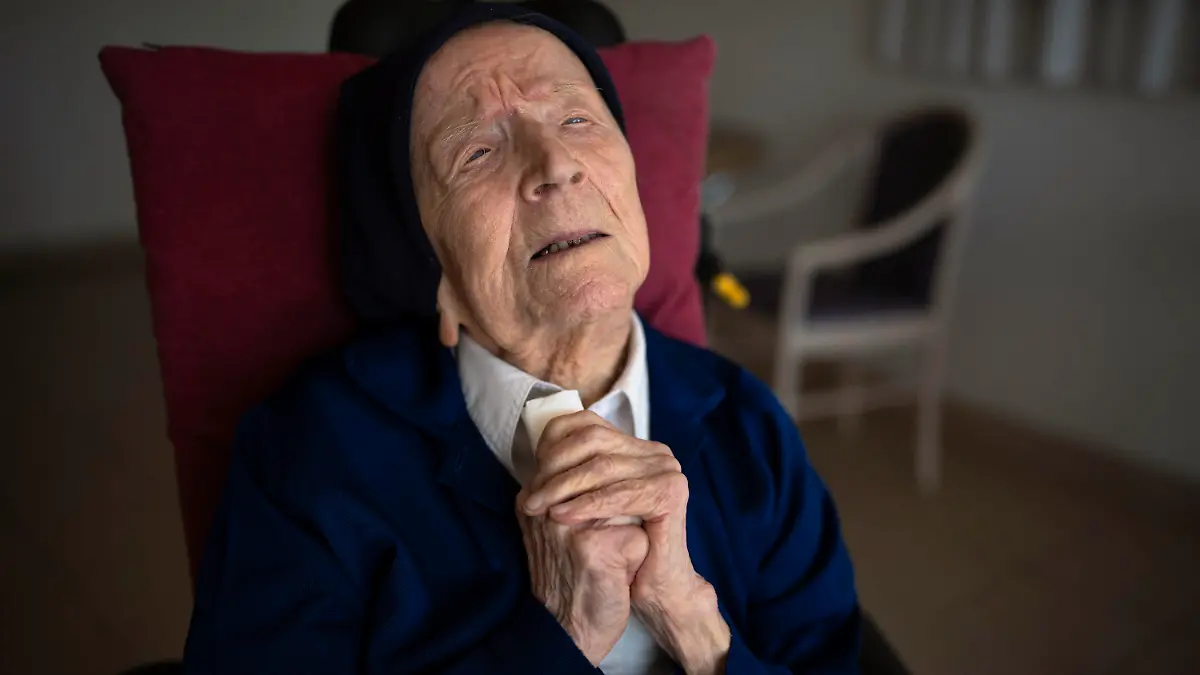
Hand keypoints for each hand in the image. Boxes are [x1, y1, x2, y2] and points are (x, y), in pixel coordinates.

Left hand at [523, 412, 730, 674]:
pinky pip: (620, 494)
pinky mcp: (671, 492)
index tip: (531, 472)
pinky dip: (588, 504)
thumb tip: (535, 453)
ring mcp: (666, 469)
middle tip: (531, 498)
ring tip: (539, 508)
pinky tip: (563, 516)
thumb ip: (570, 474)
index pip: (586, 423)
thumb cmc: (614, 549)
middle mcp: (655, 452)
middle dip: (554, 468)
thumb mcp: (587, 503)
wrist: (650, 590)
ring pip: (602, 466)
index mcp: (635, 447)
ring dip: (563, 487)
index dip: (552, 442)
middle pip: (592, 441)